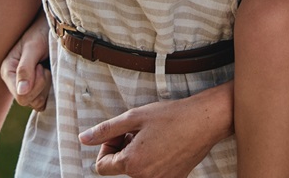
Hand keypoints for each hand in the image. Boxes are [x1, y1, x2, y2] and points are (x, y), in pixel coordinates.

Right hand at [0, 16, 51, 110]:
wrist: (55, 26)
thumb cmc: (42, 31)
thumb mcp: (33, 47)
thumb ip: (26, 68)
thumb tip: (21, 92)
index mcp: (8, 71)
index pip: (21, 96)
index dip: (36, 84)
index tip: (41, 66)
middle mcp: (14, 81)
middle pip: (29, 101)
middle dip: (42, 84)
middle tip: (45, 65)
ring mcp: (25, 85)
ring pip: (37, 103)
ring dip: (47, 86)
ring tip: (47, 67)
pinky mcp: (36, 88)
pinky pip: (44, 101)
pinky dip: (51, 90)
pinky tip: (51, 73)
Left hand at [79, 82, 232, 177]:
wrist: (204, 121)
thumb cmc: (172, 116)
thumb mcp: (134, 117)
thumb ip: (106, 130)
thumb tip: (83, 138)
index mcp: (132, 164)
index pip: (102, 167)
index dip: (106, 148)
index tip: (119, 134)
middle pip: (120, 169)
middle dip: (122, 150)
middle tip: (137, 131)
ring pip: (136, 171)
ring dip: (137, 155)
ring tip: (151, 136)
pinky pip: (152, 174)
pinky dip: (152, 161)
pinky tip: (162, 144)